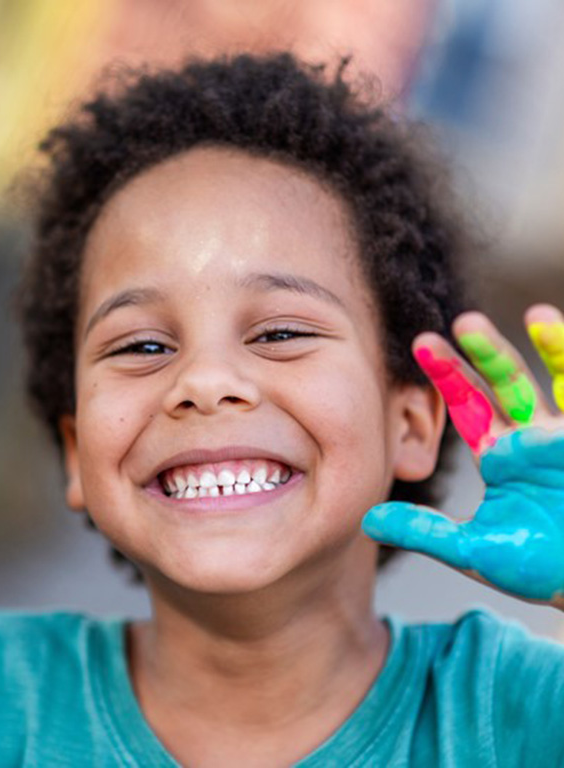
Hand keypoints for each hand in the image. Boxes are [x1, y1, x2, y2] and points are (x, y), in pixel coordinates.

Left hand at [363, 304, 563, 606]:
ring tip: (538, 316)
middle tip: (463, 321)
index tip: (421, 343)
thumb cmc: (539, 570)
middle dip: (488, 353)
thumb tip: (367, 520)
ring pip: (562, 381)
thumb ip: (425, 532)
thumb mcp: (475, 552)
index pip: (469, 406)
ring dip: (553, 349)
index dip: (448, 375)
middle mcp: (535, 438)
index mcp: (501, 454)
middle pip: (508, 385)